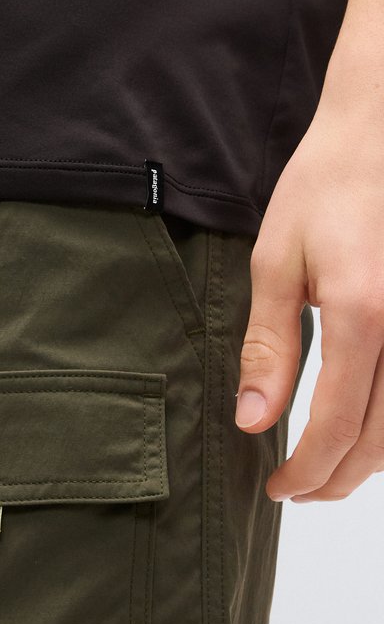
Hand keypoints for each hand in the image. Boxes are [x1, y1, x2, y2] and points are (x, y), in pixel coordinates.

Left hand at [235, 89, 383, 502]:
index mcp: (364, 316)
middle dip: (337, 480)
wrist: (382, 130)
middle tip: (297, 493)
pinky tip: (365, 431)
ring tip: (329, 475)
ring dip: (370, 463)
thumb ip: (268, 348)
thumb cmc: (327, 187)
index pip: (337, 426)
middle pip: (382, 441)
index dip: (307, 471)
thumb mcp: (277, 264)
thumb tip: (253, 420)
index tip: (277, 489)